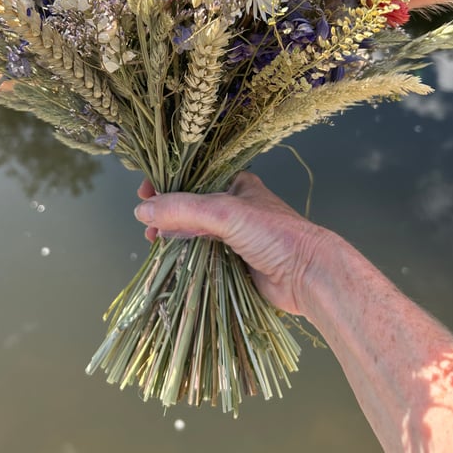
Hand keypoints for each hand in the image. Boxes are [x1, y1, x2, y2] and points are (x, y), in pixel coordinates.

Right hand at [135, 172, 332, 315]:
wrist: (308, 275)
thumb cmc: (273, 233)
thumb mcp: (224, 212)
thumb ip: (183, 209)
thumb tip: (143, 209)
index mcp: (235, 184)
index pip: (193, 177)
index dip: (167, 183)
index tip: (144, 193)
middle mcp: (233, 207)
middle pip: (189, 206)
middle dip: (166, 212)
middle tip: (147, 225)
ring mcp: (233, 235)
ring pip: (194, 231)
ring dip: (173, 235)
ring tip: (154, 241)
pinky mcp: (234, 260)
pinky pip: (202, 254)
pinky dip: (185, 255)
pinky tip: (170, 258)